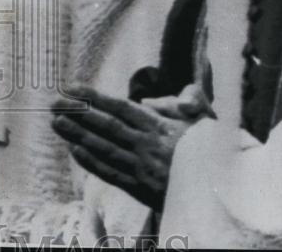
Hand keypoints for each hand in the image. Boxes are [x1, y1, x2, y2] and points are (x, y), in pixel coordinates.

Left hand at [52, 84, 204, 209]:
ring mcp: (144, 168)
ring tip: (57, 123)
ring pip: (105, 149)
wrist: (226, 192)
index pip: (122, 108)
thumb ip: (184, 102)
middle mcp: (149, 146)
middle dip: (80, 114)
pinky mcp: (142, 189)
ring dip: (79, 135)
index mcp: (162, 127)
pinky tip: (76, 151)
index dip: (95, 98)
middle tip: (55, 103)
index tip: (73, 88)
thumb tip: (154, 101)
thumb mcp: (204, 121)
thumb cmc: (214, 152)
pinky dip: (92, 163)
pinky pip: (112, 173)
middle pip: (107, 126)